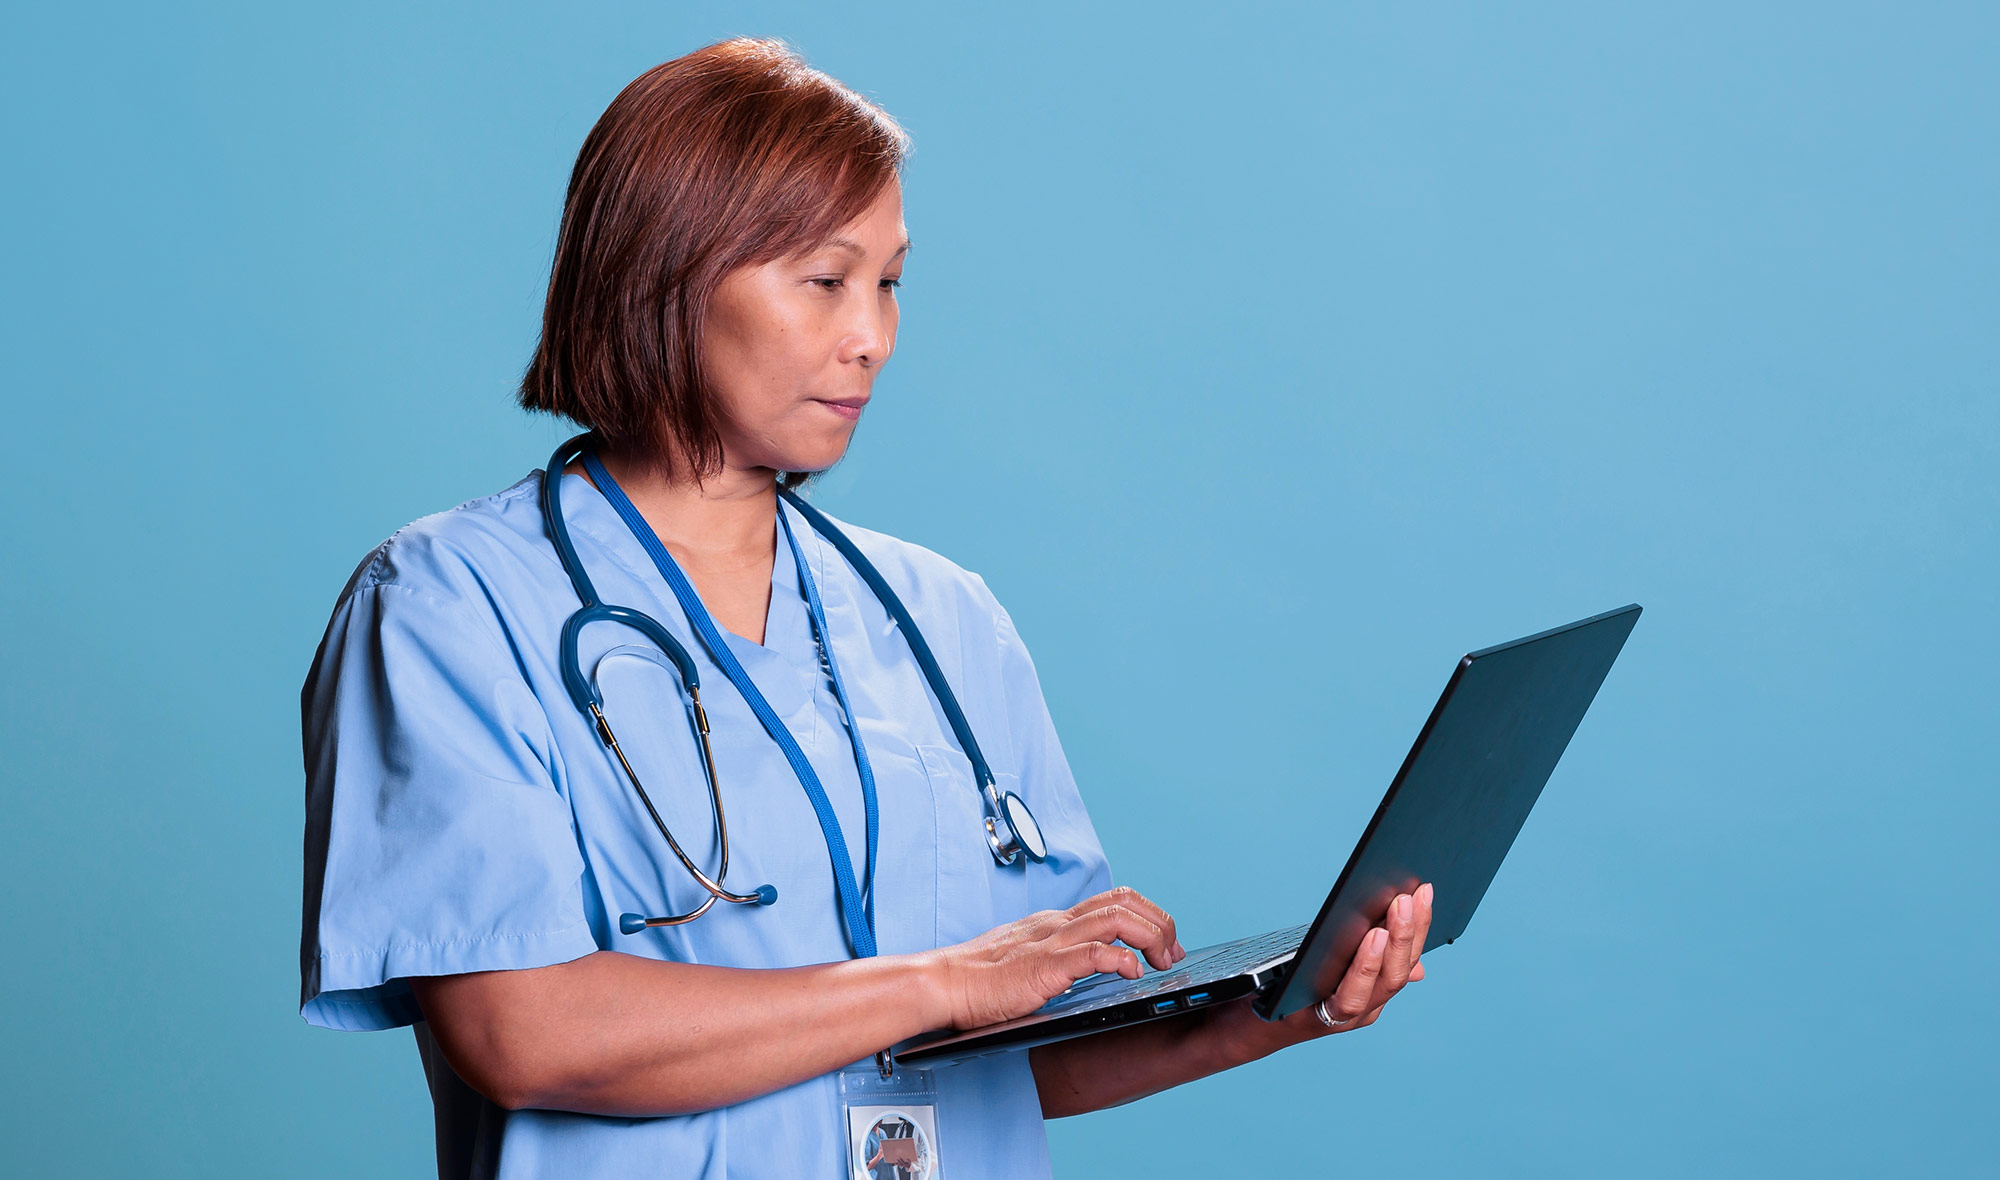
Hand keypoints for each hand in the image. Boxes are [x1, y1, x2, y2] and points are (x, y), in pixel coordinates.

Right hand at [927, 886, 1186, 1029]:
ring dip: (1152, 936)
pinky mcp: (1044, 966)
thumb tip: (1093, 967)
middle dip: (1160, 922)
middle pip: (1125, 900)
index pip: (1114, 900)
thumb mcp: (1027, 959)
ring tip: (1163, 961)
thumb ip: (1057, 958)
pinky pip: (1093, 953)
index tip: (1165, 943)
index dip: (1149, 916)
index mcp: (1054, 923)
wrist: (942, 984)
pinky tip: (1132, 973)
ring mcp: (1051, 942)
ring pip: (1117, 918)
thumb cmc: (978, 981)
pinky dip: (1122, 959)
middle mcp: (1057, 924)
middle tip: (1173, 952)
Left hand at [1286, 882, 1433, 1039]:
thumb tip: (1406, 945)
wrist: (1255, 1023)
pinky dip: (1365, 967)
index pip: (1408, 957)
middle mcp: (1369, 1007)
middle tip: (1409, 895)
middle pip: (1401, 970)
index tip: (1424, 889)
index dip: (1420, 924)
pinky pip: (1351, 997)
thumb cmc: (1294, 983)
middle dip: (1409, 931)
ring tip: (1396, 912)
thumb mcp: (1332, 959)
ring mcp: (1348, 1018)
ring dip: (1394, 946)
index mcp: (1375, 990)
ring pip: (1384, 984)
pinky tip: (1371, 936)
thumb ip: (1367, 952)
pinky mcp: (1321, 1020)